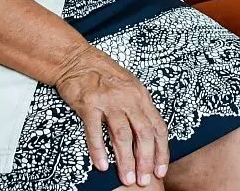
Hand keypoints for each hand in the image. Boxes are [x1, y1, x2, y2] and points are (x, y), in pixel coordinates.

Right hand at [54, 45, 168, 185]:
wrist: (78, 60)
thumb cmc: (104, 75)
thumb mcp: (129, 89)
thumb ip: (139, 110)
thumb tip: (149, 138)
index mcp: (141, 96)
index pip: (158, 127)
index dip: (161, 151)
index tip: (161, 170)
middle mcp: (128, 98)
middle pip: (143, 133)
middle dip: (146, 160)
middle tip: (144, 179)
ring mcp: (109, 101)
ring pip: (122, 134)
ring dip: (126, 159)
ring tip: (127, 178)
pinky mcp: (89, 104)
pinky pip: (95, 131)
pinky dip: (99, 150)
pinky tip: (102, 165)